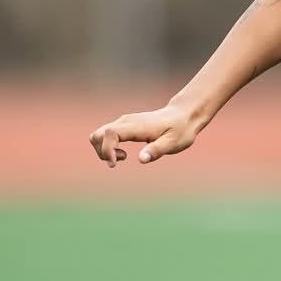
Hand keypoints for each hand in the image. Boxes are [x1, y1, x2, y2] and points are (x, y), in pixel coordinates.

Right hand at [89, 100, 203, 166]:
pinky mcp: (124, 126)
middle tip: (120, 160)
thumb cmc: (180, 130)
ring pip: (98, 135)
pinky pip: (105, 137)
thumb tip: (141, 159)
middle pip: (97, 135)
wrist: (183, 116)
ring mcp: (123, 123)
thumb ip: (156, 150)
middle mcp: (126, 122)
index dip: (107, 149)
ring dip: (104, 151)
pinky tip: (124, 154)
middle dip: (102, 152)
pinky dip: (108, 148)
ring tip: (124, 157)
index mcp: (136, 126)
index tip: (114, 164)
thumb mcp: (173, 143)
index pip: (110, 134)